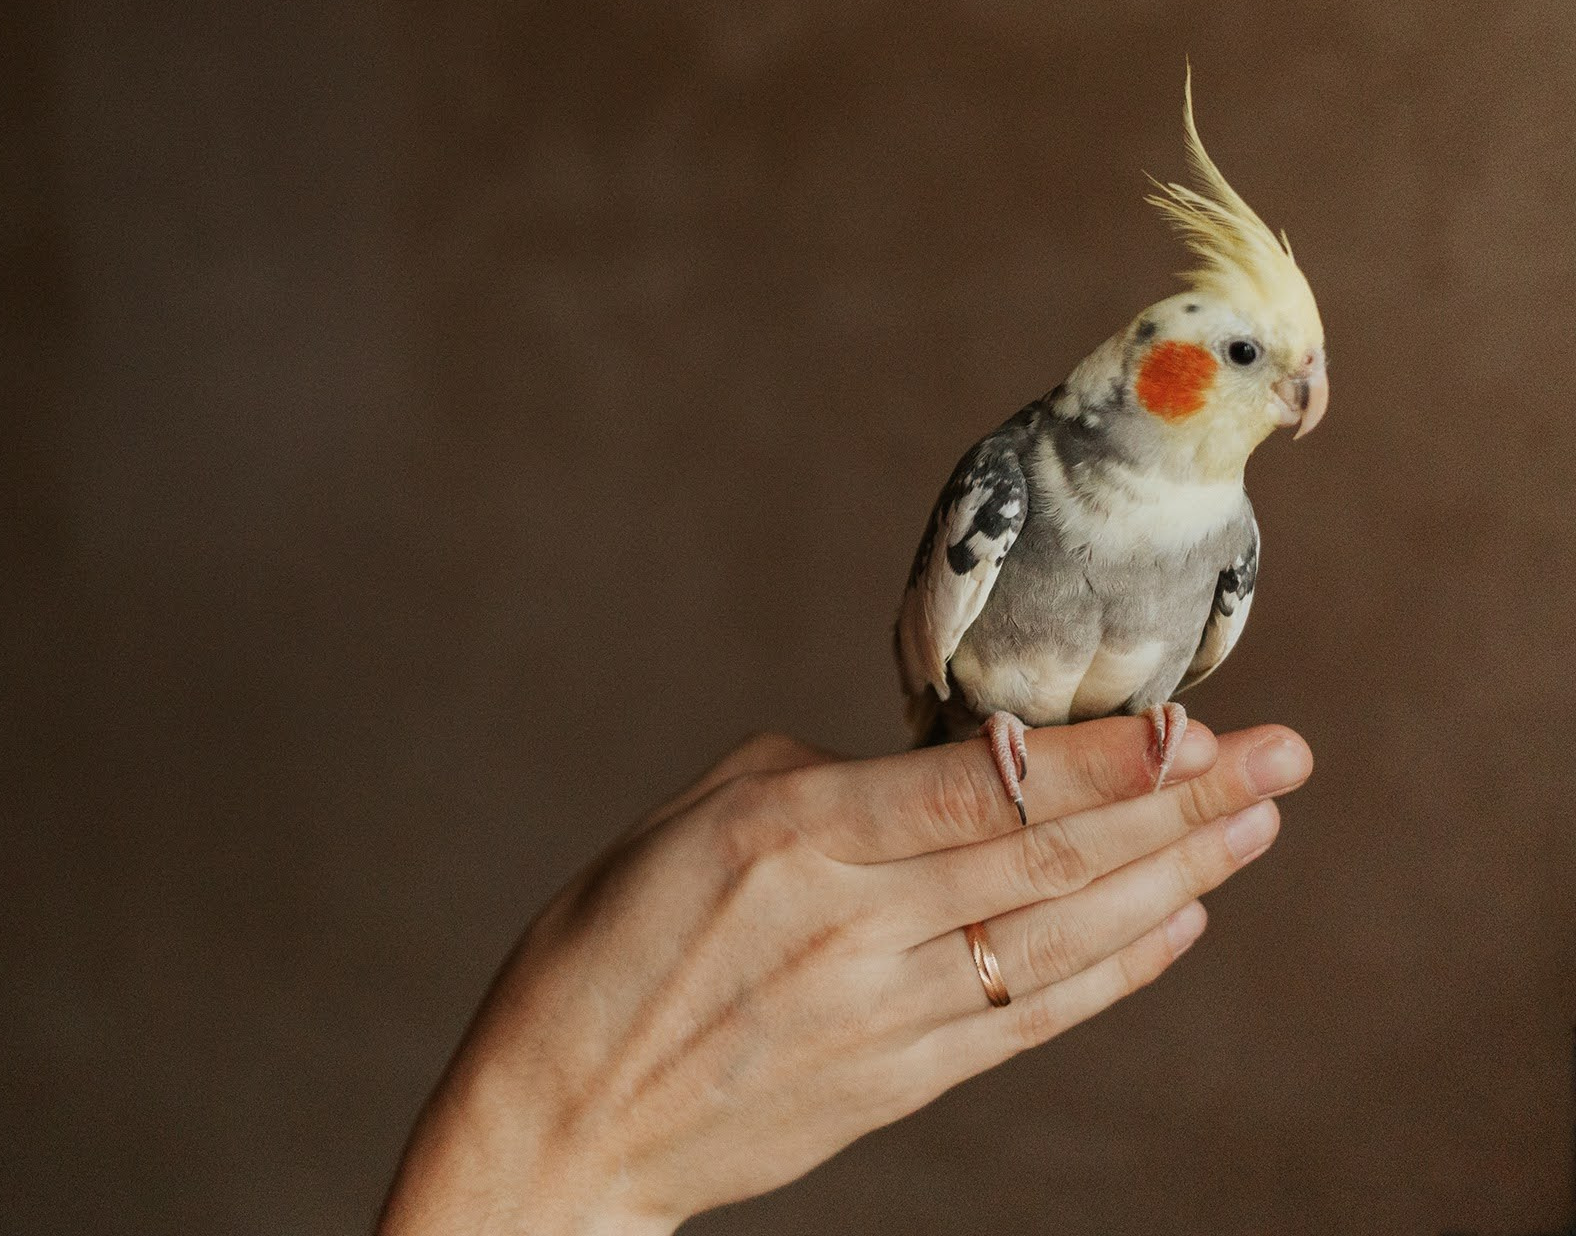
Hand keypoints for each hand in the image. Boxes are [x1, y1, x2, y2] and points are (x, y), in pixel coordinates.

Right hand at [376, 716, 1312, 1234]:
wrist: (561, 1122)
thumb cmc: (599, 955)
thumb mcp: (675, 826)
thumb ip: (803, 781)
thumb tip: (911, 767)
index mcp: (785, 840)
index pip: (977, 788)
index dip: (1098, 759)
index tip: (1197, 722)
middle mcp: (849, 927)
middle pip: (1049, 857)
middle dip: (1179, 803)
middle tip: (1284, 756)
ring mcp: (882, 1014)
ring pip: (1062, 936)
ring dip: (1175, 878)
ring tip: (1257, 828)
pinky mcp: (898, 1081)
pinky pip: (1033, 1016)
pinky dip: (1117, 969)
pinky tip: (1180, 924)